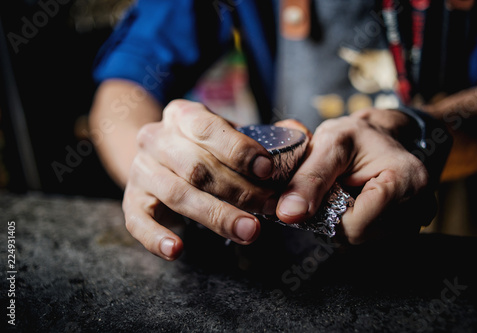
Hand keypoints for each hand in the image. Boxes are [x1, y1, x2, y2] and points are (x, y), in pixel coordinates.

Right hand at [122, 100, 277, 259]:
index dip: (239, 150)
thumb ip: (264, 135)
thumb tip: (300, 133)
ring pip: (177, 195)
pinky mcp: (132, 201)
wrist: (159, 156)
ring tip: (249, 231)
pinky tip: (177, 251)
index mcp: (182, 116)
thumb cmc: (204, 148)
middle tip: (269, 207)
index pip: (208, 129)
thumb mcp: (229, 134)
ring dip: (216, 215)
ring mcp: (140, 171)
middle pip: (196, 167)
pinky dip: (157, 238)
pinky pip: (138, 222)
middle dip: (238, 190)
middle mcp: (156, 139)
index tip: (267, 170)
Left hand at [276, 109, 435, 243]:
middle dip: (337, 216)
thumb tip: (288, 212)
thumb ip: (309, 178)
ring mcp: (415, 222)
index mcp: (408, 181)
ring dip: (345, 220)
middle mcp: (419, 207)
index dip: (330, 211)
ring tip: (349, 193)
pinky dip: (355, 223)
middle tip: (339, 188)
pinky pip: (367, 239)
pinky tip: (358, 203)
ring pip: (361, 240)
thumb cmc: (358, 136)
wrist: (379, 136)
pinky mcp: (406, 229)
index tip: (328, 188)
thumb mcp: (331, 143)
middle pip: (359, 237)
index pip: (356, 226)